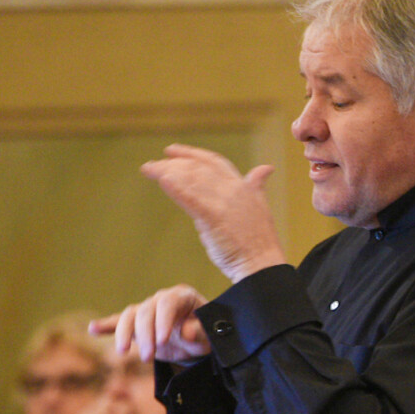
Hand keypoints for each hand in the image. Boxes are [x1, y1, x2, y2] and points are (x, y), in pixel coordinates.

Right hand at [91, 285, 212, 362]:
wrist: (198, 340)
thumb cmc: (206, 335)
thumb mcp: (209, 336)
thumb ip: (200, 333)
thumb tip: (185, 332)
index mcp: (181, 296)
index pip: (167, 303)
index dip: (162, 321)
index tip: (162, 341)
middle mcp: (162, 299)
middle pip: (145, 311)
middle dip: (144, 335)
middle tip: (148, 358)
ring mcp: (147, 310)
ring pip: (130, 315)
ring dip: (124, 334)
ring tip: (123, 353)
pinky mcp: (137, 323)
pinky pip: (119, 321)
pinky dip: (106, 325)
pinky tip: (93, 329)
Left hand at [143, 145, 285, 283]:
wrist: (262, 264)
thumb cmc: (258, 241)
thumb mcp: (259, 206)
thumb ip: (255, 186)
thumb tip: (265, 168)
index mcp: (242, 186)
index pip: (214, 162)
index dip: (192, 153)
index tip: (171, 150)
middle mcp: (233, 189)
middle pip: (198, 168)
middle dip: (172, 163)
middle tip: (152, 164)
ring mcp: (224, 203)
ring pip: (192, 180)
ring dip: (167, 172)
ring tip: (149, 169)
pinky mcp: (215, 218)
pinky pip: (192, 199)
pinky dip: (177, 188)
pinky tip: (162, 181)